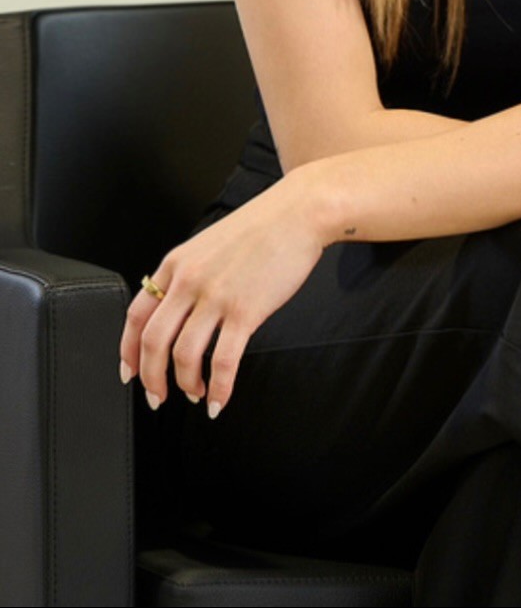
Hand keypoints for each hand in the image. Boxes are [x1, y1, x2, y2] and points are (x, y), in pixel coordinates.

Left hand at [119, 168, 325, 416]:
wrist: (300, 212)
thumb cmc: (262, 226)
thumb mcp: (209, 243)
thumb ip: (189, 273)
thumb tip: (180, 311)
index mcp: (176, 263)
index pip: (136, 315)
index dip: (128, 351)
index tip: (130, 373)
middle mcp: (189, 280)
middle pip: (153, 341)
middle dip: (152, 378)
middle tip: (158, 397)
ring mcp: (216, 296)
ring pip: (184, 355)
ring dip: (185, 385)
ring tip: (195, 395)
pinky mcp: (245, 310)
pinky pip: (223, 361)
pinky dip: (218, 389)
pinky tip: (220, 400)